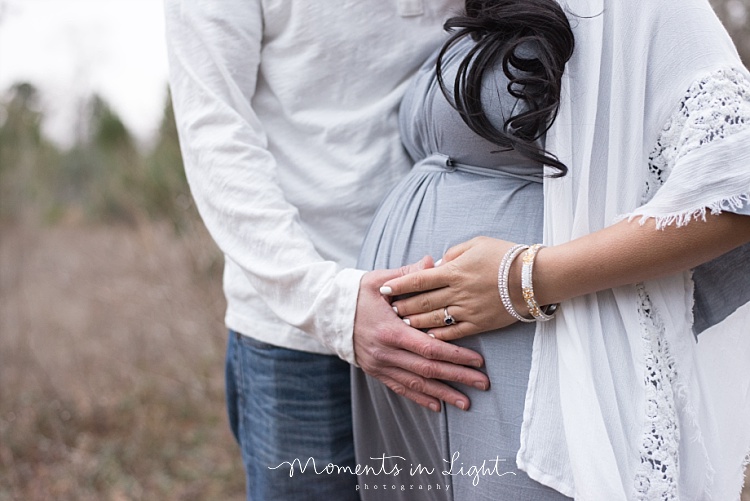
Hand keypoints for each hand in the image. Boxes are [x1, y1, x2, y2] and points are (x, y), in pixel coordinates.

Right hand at [353, 256, 489, 412]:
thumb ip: (408, 275)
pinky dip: (420, 398)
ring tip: (466, 402)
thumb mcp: (379, 280)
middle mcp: (385, 353)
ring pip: (416, 384)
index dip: (455, 356)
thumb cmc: (356, 293)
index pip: (429, 348)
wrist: (327, 312)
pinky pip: (400, 388)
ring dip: (443, 394)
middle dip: (457, 378)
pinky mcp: (375, 371)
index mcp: (390, 331)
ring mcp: (379, 365)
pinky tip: (437, 406)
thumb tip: (433, 262)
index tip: (478, 361)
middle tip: (482, 384)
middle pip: (427, 370)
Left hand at [380, 237, 523, 340]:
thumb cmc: (506, 256)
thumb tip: (436, 263)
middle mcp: (458, 292)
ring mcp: (468, 310)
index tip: (383, 289)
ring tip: (402, 322)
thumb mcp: (477, 244)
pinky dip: (438, 336)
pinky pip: (454, 333)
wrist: (535, 278)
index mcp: (454, 271)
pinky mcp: (480, 324)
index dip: (399, 284)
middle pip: (422, 302)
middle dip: (402, 306)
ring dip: (415, 321)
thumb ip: (453, 253)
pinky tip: (426, 337)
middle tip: (387, 310)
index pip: (418, 279)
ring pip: (434, 319)